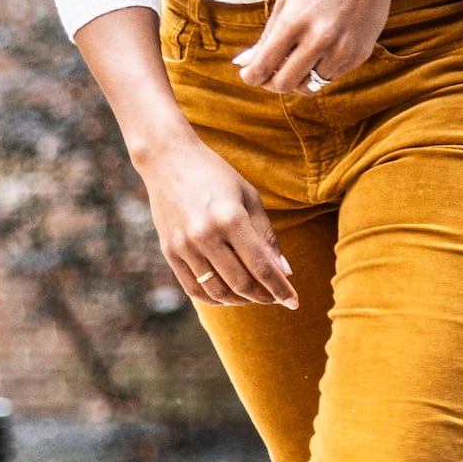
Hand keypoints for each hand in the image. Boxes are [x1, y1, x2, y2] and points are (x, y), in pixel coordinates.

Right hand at [139, 134, 296, 311]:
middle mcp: (204, 235)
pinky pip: (193, 288)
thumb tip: (284, 271)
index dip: (281, 289)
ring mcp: (183, 246)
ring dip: (240, 300)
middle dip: (263, 296)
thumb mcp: (249, 198)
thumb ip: (266, 236)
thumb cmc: (216, 175)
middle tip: (275, 297)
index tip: (294, 302)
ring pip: (217, 291)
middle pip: (241, 283)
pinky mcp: (169, 251)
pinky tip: (228, 295)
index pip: (262, 267)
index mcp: (230, 219)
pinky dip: (214, 298)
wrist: (168, 159)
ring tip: (253, 295)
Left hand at [237, 0, 391, 92]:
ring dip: (297, 78)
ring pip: (308, 86)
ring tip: (296, 60)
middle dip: (270, 83)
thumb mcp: (288, 1)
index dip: (251, 76)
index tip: (249, 75)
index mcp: (294, 22)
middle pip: (284, 84)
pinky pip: (330, 77)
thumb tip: (244, 64)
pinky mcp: (358, 56)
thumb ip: (266, 36)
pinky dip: (319, 70)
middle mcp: (318, 40)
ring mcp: (341, 50)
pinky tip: (320, 52)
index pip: (263, 66)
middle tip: (269, 74)